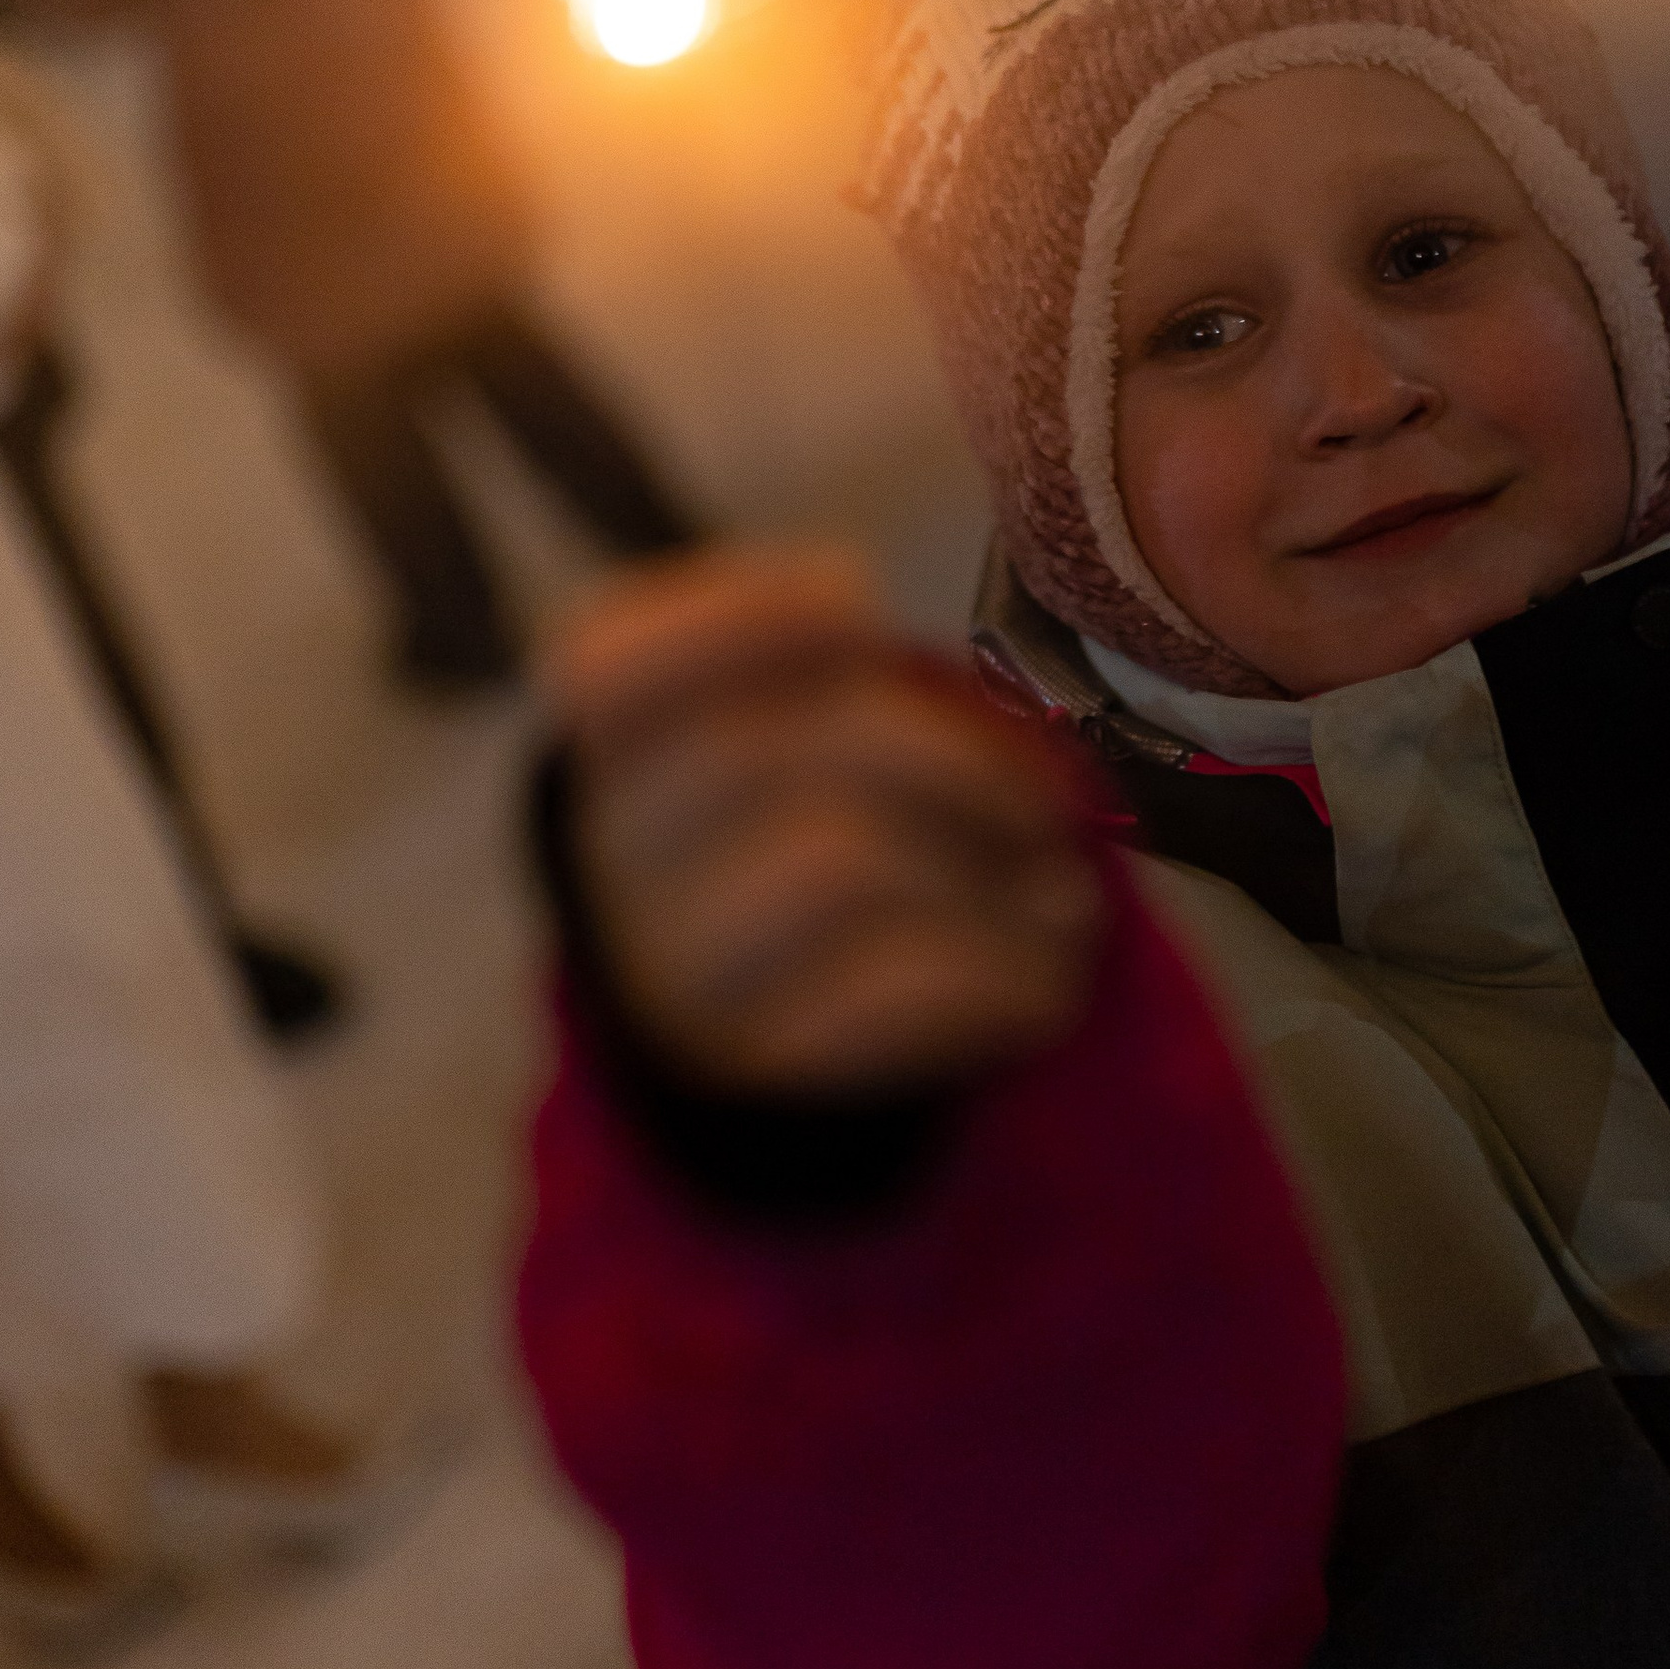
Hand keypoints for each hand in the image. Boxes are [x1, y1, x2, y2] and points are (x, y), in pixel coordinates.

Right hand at [549, 546, 1102, 1097]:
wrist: (748, 1054)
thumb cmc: (788, 852)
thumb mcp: (771, 745)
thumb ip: (804, 671)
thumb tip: (851, 599)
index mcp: (606, 759)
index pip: (615, 666)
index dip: (747, 616)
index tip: (858, 610)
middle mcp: (612, 860)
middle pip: (776, 756)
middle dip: (958, 761)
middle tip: (1052, 803)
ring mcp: (672, 972)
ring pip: (843, 867)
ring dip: (993, 877)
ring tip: (1063, 901)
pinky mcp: (752, 1069)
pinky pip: (891, 993)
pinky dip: (1000, 973)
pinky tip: (1045, 977)